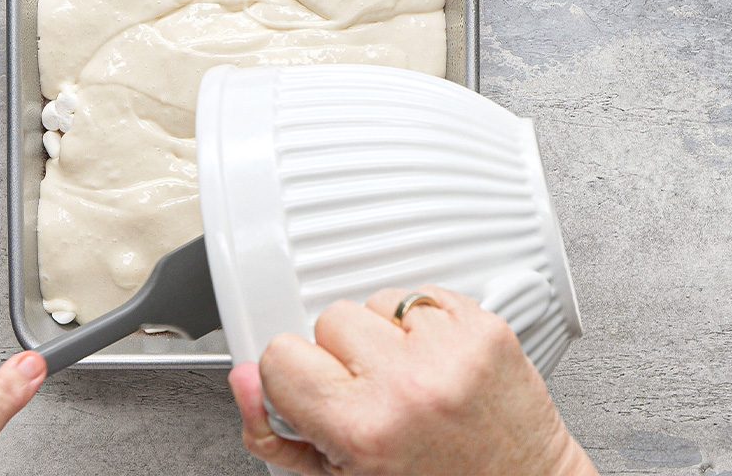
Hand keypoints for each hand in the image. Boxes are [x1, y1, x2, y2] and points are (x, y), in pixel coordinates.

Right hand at [229, 286, 597, 475]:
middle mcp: (409, 382)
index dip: (292, 379)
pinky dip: (422, 324)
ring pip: (373, 301)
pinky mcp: (485, 328)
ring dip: (382, 335)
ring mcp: (452, 350)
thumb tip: (246, 380)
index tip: (315, 398)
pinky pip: (421, 295)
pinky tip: (435, 364)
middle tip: (371, 398)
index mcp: (365, 427)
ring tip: (408, 380)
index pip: (281, 355)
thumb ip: (278, 436)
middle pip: (328, 320)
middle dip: (342, 357)